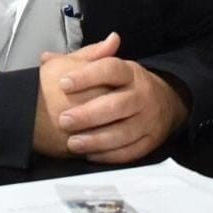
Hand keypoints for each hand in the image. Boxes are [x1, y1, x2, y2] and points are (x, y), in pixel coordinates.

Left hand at [33, 32, 188, 162]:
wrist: (166, 101)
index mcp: (129, 72)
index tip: (63, 83)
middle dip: (88, 114)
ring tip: (72, 143)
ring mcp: (149, 119)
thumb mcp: (107, 65)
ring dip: (97, 139)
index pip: (110, 69)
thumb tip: (47, 57)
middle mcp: (142, 94)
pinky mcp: (152, 141)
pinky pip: (131, 151)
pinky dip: (109, 155)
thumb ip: (78, 62)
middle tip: (63, 120)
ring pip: (124, 132)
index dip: (86, 76)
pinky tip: (90, 154)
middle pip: (117, 105)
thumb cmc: (125, 82)